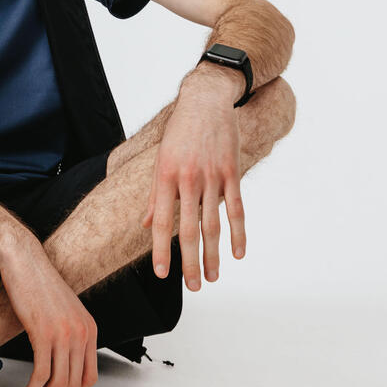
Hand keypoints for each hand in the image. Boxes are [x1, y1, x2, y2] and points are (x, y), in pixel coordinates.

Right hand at [0, 238, 98, 386]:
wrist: (25, 261)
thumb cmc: (40, 283)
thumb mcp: (67, 310)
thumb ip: (72, 334)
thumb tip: (64, 364)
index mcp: (90, 328)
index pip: (90, 377)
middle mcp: (81, 332)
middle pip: (74, 384)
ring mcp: (63, 333)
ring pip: (58, 383)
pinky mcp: (43, 332)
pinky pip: (41, 373)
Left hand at [141, 74, 245, 289]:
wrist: (206, 100)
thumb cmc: (179, 131)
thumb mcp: (160, 158)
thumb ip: (155, 194)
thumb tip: (147, 223)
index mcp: (165, 176)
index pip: (162, 222)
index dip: (161, 250)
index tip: (162, 274)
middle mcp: (187, 179)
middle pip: (188, 229)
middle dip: (190, 262)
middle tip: (194, 287)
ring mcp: (211, 176)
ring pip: (212, 224)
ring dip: (214, 254)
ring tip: (213, 277)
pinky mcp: (231, 172)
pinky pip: (236, 208)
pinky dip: (238, 232)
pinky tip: (238, 253)